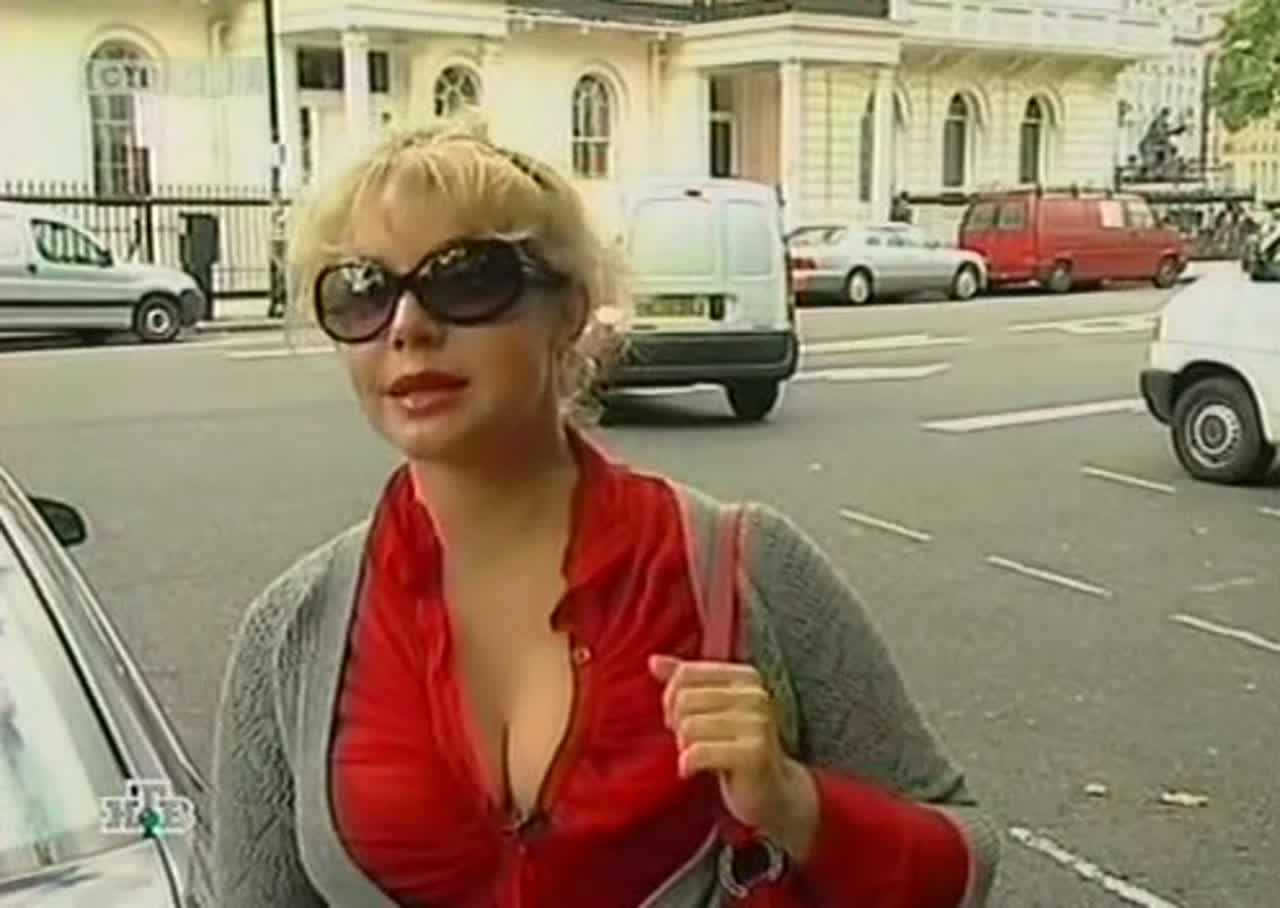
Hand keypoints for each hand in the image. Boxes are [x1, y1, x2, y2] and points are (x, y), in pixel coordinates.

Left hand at [649, 655, 818, 857]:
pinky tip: (692, 771)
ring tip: (697, 756)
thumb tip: (654, 660)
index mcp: (746, 678)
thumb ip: (685, 682)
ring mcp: (758, 723)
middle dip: (676, 724)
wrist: (772, 792)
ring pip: (689, 726)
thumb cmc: (736, 747)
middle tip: (689, 742)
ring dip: (684, 747)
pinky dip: (687, 764)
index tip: (677, 718)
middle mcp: (756, 695)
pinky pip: (698, 752)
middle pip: (684, 698)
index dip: (670, 697)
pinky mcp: (754, 753)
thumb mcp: (711, 709)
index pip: (687, 673)